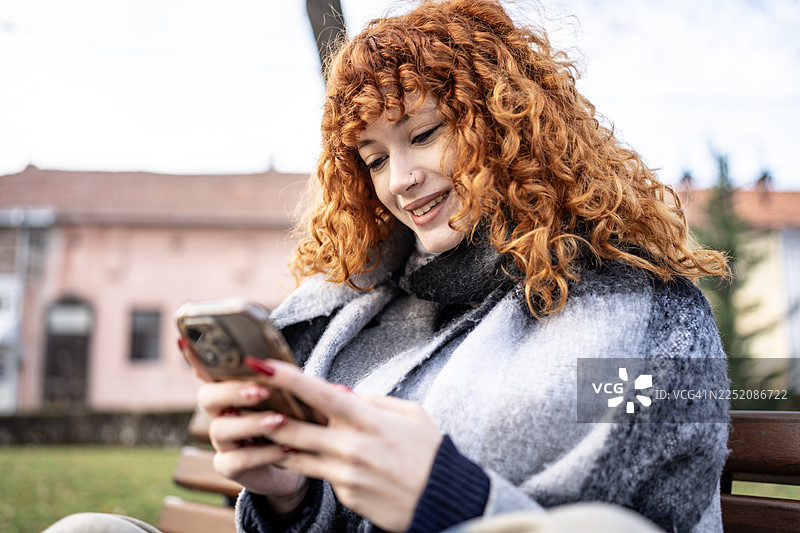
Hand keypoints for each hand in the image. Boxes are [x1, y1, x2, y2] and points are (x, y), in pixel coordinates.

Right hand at [178, 338, 307, 512]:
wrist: (301, 459)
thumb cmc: (295, 418)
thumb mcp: (294, 395)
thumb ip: (284, 380)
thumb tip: (282, 367)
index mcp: (232, 388)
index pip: (208, 368)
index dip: (193, 356)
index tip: (184, 339)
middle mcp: (220, 412)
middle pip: (207, 397)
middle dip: (233, 391)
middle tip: (263, 390)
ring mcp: (222, 440)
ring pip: (220, 429)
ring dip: (251, 423)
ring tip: (280, 419)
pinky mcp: (228, 466)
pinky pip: (238, 460)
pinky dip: (264, 453)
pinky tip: (286, 448)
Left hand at [245, 358, 443, 531]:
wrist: (444, 502)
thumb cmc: (430, 453)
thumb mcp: (410, 415)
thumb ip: (373, 401)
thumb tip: (340, 392)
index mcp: (368, 421)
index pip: (318, 394)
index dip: (287, 378)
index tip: (260, 365)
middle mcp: (351, 448)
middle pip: (294, 428)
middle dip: (263, 410)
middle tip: (240, 396)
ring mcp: (345, 475)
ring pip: (296, 455)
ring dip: (273, 440)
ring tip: (255, 425)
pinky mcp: (344, 496)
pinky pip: (320, 475)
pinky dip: (310, 462)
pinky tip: (303, 454)